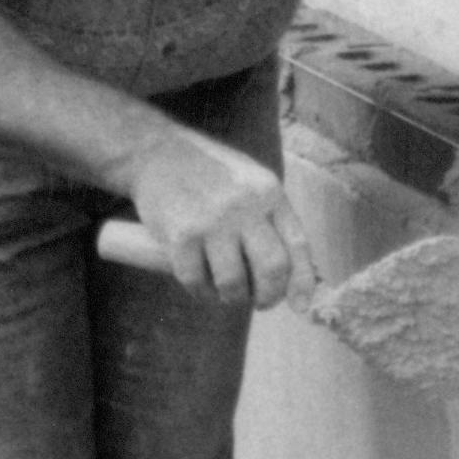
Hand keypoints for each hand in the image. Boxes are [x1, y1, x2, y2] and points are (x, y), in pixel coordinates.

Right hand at [125, 127, 320, 309]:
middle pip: (272, 269)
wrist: (156, 152)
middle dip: (269, 296)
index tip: (300, 305)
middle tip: (260, 303)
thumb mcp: (250, 182)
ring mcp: (212, 221)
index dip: (302, 281)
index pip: (296, 244)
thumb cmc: (209, 173)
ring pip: (233, 283)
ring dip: (232, 298)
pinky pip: (196, 281)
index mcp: (268, 192)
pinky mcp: (180, 236)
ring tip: (227, 293)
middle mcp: (245, 206)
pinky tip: (201, 285)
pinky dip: (200, 292)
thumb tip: (290, 269)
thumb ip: (270, 217)